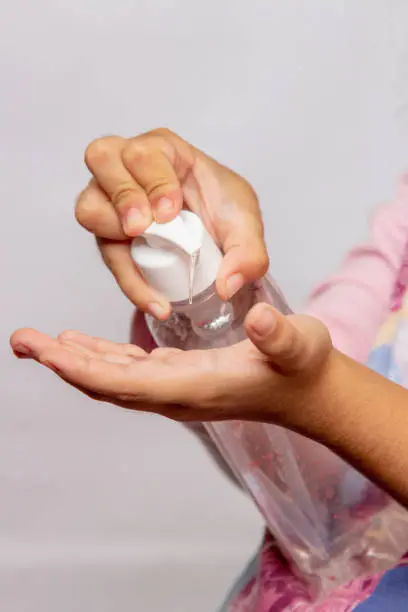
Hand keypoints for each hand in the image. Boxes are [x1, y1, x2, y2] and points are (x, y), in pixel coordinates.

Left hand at [10, 305, 332, 428]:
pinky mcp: (181, 377)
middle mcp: (177, 394)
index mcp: (196, 387)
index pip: (126, 383)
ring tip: (40, 342)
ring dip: (74, 361)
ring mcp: (176, 388)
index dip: (84, 369)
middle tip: (22, 340)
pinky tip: (83, 345)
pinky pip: (129, 372)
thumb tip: (260, 317)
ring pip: (113, 379)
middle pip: (107, 384)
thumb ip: (279, 335)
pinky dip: (100, 358)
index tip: (46, 353)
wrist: (311, 393)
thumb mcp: (299, 345)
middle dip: (63, 364)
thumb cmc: (303, 369)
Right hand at [76, 129, 268, 318]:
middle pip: (102, 159)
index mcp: (164, 150)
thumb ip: (248, 252)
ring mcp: (112, 200)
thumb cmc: (223, 211)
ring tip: (144, 258)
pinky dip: (127, 278)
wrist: (216, 236)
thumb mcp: (246, 225)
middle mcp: (129, 167)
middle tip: (142, 228)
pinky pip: (104, 254)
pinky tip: (153, 299)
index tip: (170, 212)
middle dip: (123, 196)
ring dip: (111, 232)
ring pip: (88, 205)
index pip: (144, 151)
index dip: (153, 181)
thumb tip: (226, 285)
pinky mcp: (108, 234)